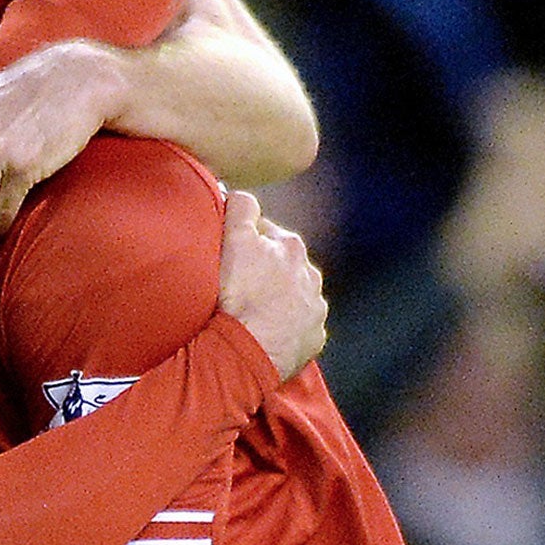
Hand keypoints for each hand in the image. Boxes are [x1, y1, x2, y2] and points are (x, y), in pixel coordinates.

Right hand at [215, 191, 325, 378]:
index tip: (229, 254)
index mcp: (290, 246)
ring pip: (294, 295)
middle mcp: (311, 274)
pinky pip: (299, 326)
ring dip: (277, 298)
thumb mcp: (234, 241)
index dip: (244, 240)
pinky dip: (285, 326)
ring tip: (252, 311)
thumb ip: (241, 209)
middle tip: (238, 284)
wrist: (247, 351)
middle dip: (265, 270)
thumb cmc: (237, 296)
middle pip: (282, 264)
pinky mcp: (314, 337)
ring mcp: (315, 308)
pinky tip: (265, 331)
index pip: (264, 231)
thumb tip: (242, 194)